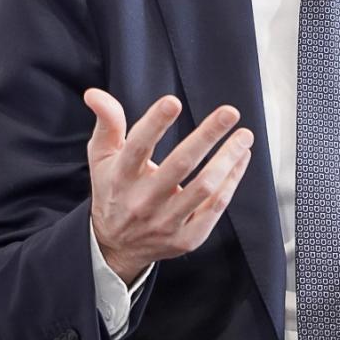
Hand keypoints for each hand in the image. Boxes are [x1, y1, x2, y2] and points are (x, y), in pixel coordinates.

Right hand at [84, 89, 253, 282]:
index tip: (173, 101)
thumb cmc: (113, 189)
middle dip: (207, 135)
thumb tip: (95, 93)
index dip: (155, 123)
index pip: (137, 146)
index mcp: (121, 176)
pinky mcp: (186, 238)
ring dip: (228, 159)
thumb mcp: (102, 156)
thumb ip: (107, 122)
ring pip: (204, 187)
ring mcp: (166, 222)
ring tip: (244, 136)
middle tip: (230, 112)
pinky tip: (240, 160)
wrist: (116, 246)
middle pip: (180, 164)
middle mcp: (143, 201)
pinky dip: (231, 182)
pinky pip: (215, 208)